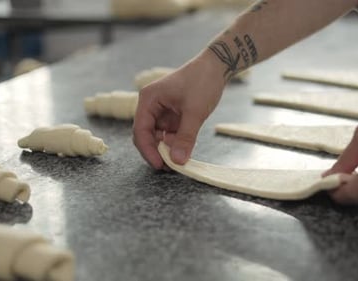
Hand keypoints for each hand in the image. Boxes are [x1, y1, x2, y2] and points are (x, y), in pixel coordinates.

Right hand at [133, 52, 226, 168]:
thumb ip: (185, 137)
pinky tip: (186, 147)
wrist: (216, 66)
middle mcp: (151, 105)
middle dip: (158, 151)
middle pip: (147, 135)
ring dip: (168, 147)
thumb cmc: (202, 82)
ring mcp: (162, 109)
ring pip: (159, 136)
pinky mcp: (173, 113)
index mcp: (149, 99)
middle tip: (171, 166)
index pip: (140, 131)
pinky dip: (176, 141)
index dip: (148, 150)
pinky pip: (170, 132)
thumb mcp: (195, 112)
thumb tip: (178, 161)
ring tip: (182, 156)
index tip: (160, 165)